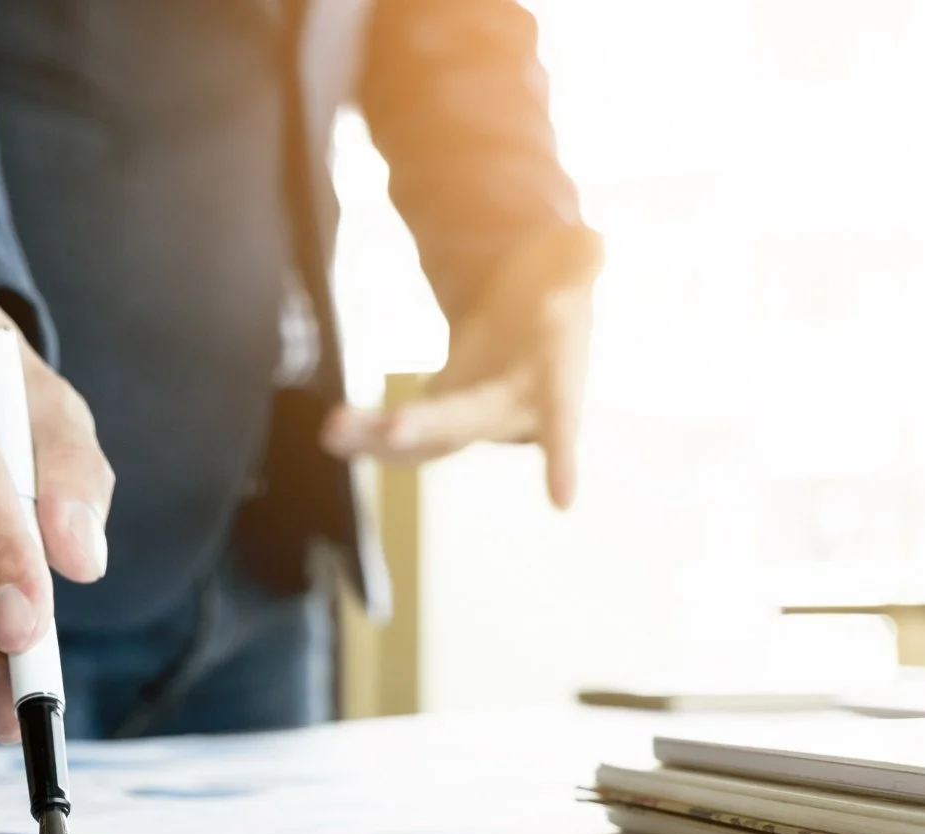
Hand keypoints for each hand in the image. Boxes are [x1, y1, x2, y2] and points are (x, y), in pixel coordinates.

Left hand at [321, 228, 602, 508]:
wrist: (528, 318)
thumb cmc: (556, 294)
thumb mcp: (571, 269)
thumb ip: (580, 261)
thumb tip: (591, 244)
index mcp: (554, 384)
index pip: (562, 421)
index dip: (563, 456)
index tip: (562, 497)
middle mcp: (508, 414)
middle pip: (468, 423)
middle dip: (431, 424)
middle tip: (395, 426)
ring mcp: (467, 421)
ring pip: (424, 440)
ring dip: (380, 439)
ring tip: (335, 428)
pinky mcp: (434, 418)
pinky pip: (399, 434)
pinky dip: (367, 435)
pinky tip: (333, 433)